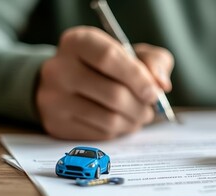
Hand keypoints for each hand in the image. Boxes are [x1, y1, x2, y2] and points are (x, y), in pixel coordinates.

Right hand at [37, 26, 173, 139]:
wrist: (68, 83)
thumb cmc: (107, 66)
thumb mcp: (133, 53)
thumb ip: (154, 61)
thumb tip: (162, 85)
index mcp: (78, 41)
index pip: (108, 58)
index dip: (137, 78)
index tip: (154, 92)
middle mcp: (58, 68)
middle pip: (113, 94)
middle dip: (140, 106)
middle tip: (150, 108)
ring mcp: (53, 98)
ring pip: (109, 118)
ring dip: (133, 121)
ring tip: (139, 115)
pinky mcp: (56, 124)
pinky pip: (99, 134)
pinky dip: (118, 131)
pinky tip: (121, 122)